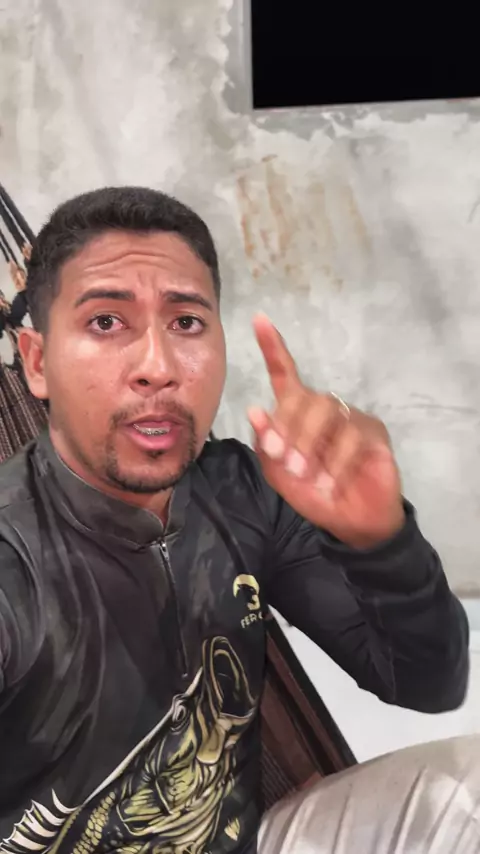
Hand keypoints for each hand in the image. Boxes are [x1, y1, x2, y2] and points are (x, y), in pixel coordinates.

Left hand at [248, 315, 404, 548]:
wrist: (352, 522)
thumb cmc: (315, 494)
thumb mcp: (280, 474)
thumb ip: (267, 445)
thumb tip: (256, 410)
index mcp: (298, 414)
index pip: (285, 375)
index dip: (273, 348)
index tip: (259, 320)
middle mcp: (325, 409)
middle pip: (304, 397)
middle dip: (289, 429)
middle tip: (283, 459)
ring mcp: (351, 418)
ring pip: (326, 411)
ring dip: (309, 444)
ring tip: (305, 474)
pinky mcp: (373, 433)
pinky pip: (351, 437)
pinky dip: (335, 463)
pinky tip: (330, 484)